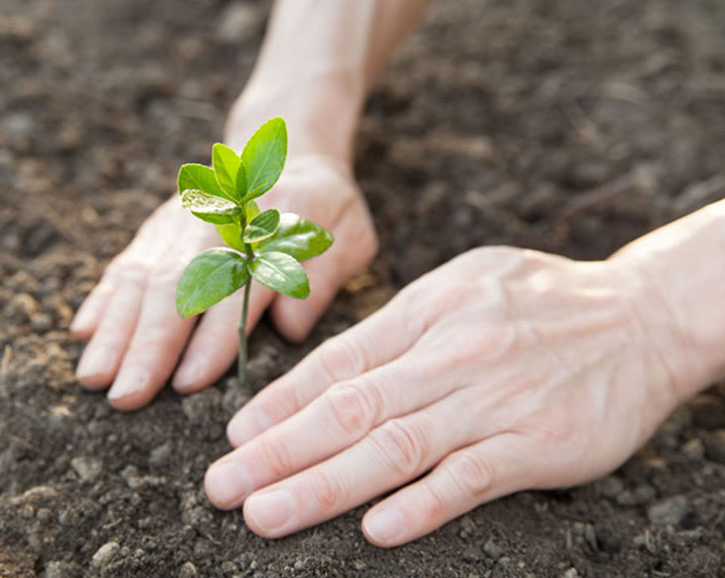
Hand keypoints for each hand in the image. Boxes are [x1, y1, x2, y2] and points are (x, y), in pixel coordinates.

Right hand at [70, 154, 376, 409]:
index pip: (239, 290)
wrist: (286, 148)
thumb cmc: (324, 209)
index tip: (188, 383)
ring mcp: (181, 224)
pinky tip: (83, 334)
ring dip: (115, 330)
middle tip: (125, 397)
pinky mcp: (158, 227)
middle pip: (177, 289)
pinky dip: (103, 298)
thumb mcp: (350, 234)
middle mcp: (218, 224)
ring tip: (93, 378)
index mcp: (272, 229)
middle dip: (148, 346)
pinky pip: (125, 263)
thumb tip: (291, 328)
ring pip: (142, 278)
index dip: (213, 339)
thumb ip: (323, 278)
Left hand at [204, 247, 688, 545]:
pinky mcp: (539, 445)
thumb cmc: (541, 301)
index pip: (338, 363)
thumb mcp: (462, 287)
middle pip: (349, 409)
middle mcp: (451, 355)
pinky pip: (470, 478)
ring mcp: (493, 402)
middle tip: (222, 486)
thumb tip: (328, 372)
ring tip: (266, 513)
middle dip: (277, 452)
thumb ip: (398, 328)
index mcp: (427, 313)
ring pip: (394, 447)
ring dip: (323, 485)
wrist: (644, 315)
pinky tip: (376, 530)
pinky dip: (422, 505)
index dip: (280, 402)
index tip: (236, 435)